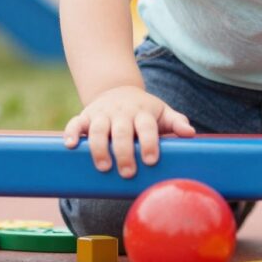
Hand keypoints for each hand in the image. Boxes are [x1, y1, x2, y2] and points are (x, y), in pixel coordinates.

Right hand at [63, 85, 194, 176]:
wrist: (118, 89)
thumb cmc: (144, 110)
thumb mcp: (162, 112)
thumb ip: (176, 122)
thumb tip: (191, 133)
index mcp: (142, 112)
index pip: (147, 126)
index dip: (149, 142)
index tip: (150, 160)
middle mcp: (122, 112)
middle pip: (122, 131)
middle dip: (124, 152)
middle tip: (128, 172)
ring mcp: (102, 113)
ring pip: (98, 129)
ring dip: (99, 148)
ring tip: (103, 167)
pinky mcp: (85, 116)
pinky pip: (75, 123)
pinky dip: (71, 133)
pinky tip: (70, 146)